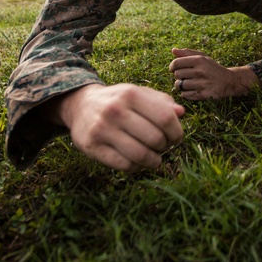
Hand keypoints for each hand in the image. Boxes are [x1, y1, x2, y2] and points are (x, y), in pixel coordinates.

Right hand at [50, 83, 183, 171]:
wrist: (81, 106)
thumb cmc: (118, 101)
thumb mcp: (138, 93)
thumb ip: (162, 101)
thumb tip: (181, 113)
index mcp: (130, 94)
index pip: (165, 118)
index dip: (176, 132)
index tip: (176, 138)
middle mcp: (115, 110)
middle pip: (155, 138)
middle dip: (165, 147)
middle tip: (163, 147)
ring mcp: (102, 130)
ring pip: (140, 155)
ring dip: (154, 161)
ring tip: (155, 158)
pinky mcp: (93, 148)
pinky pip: (124, 166)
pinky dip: (137, 168)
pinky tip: (139, 162)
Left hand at [169, 48, 258, 99]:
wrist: (228, 81)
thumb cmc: (212, 68)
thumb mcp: (202, 57)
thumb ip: (187, 53)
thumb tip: (173, 50)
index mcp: (199, 60)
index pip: (176, 63)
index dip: (172, 67)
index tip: (173, 69)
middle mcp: (200, 71)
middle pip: (177, 75)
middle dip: (178, 76)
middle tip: (185, 76)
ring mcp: (202, 84)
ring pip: (180, 85)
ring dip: (181, 85)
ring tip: (187, 83)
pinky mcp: (203, 95)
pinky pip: (185, 95)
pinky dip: (185, 93)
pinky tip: (191, 90)